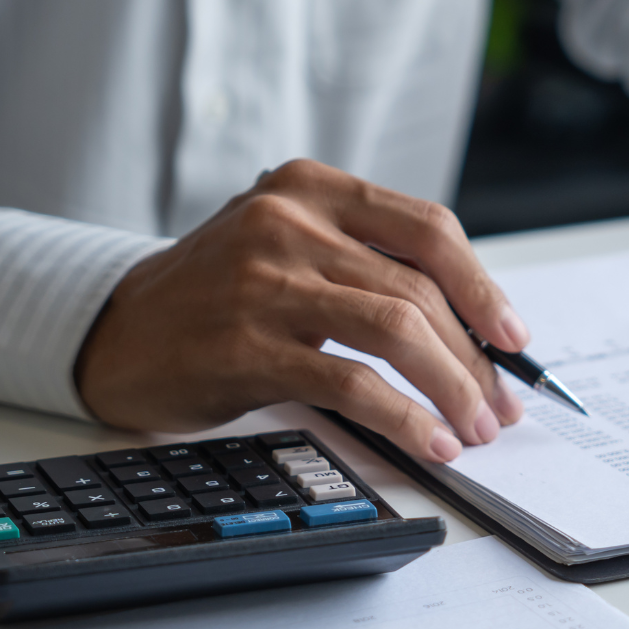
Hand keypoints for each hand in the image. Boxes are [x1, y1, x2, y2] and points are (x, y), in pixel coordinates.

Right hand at [76, 160, 528, 462]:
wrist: (114, 332)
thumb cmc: (214, 298)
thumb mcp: (287, 250)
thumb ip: (363, 266)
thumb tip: (470, 332)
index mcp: (309, 188)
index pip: (427, 229)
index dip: (483, 288)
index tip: (514, 338)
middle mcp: (288, 222)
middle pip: (418, 288)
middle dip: (475, 357)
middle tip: (500, 404)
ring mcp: (263, 281)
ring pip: (396, 329)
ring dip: (452, 387)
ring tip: (474, 426)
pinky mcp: (245, 344)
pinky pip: (351, 381)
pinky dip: (404, 416)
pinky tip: (429, 440)